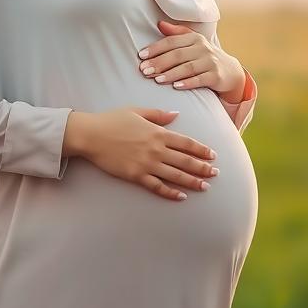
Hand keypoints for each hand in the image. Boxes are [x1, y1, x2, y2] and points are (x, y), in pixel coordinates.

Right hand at [63, 108, 218, 201]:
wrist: (91, 135)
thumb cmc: (112, 120)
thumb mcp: (137, 111)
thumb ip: (158, 114)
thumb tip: (176, 114)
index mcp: (157, 132)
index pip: (186, 143)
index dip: (201, 150)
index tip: (213, 155)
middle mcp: (156, 149)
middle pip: (185, 161)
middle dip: (202, 167)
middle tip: (215, 174)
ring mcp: (146, 164)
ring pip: (175, 175)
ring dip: (192, 181)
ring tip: (205, 186)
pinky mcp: (136, 176)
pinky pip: (157, 186)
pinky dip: (171, 192)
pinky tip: (181, 196)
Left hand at [137, 19, 245, 98]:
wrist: (230, 71)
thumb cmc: (204, 56)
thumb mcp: (193, 42)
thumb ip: (176, 33)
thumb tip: (159, 23)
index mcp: (194, 38)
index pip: (171, 42)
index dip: (156, 48)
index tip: (141, 56)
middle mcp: (203, 48)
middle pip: (177, 55)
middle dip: (159, 63)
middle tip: (144, 70)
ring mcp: (210, 62)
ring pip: (188, 67)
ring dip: (171, 73)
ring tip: (156, 79)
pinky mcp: (216, 76)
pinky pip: (200, 79)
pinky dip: (188, 83)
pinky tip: (176, 86)